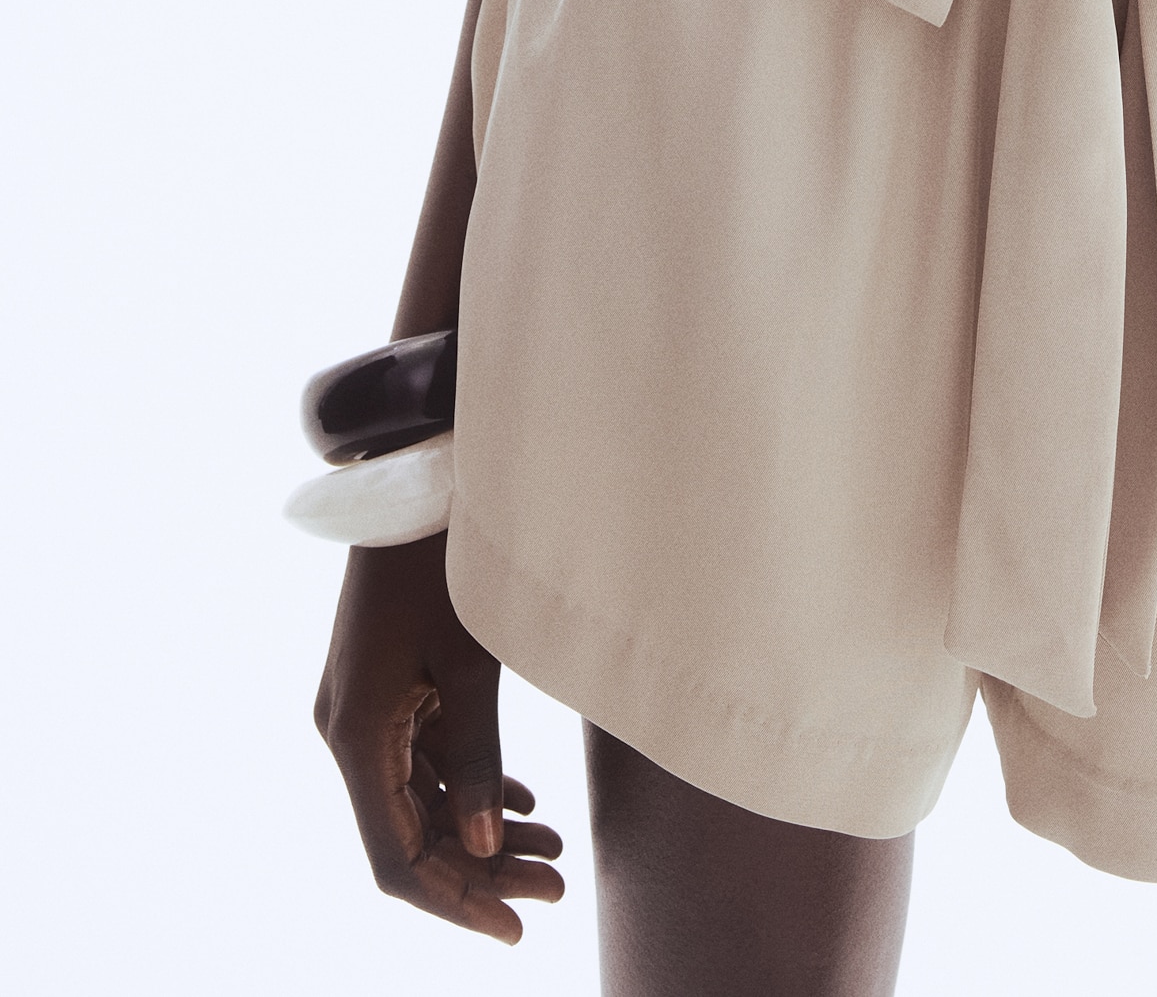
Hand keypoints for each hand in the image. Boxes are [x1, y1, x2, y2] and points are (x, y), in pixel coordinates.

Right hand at [315, 532, 565, 942]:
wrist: (412, 478)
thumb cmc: (446, 561)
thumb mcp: (470, 661)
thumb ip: (475, 755)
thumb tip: (481, 847)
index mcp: (357, 735)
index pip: (398, 857)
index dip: (454, 902)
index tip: (514, 928)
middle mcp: (349, 733)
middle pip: (411, 835)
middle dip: (482, 871)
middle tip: (557, 885)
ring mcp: (365, 712)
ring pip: (421, 801)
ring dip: (481, 830)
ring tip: (554, 849)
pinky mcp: (386, 691)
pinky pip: (422, 762)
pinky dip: (469, 786)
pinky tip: (520, 806)